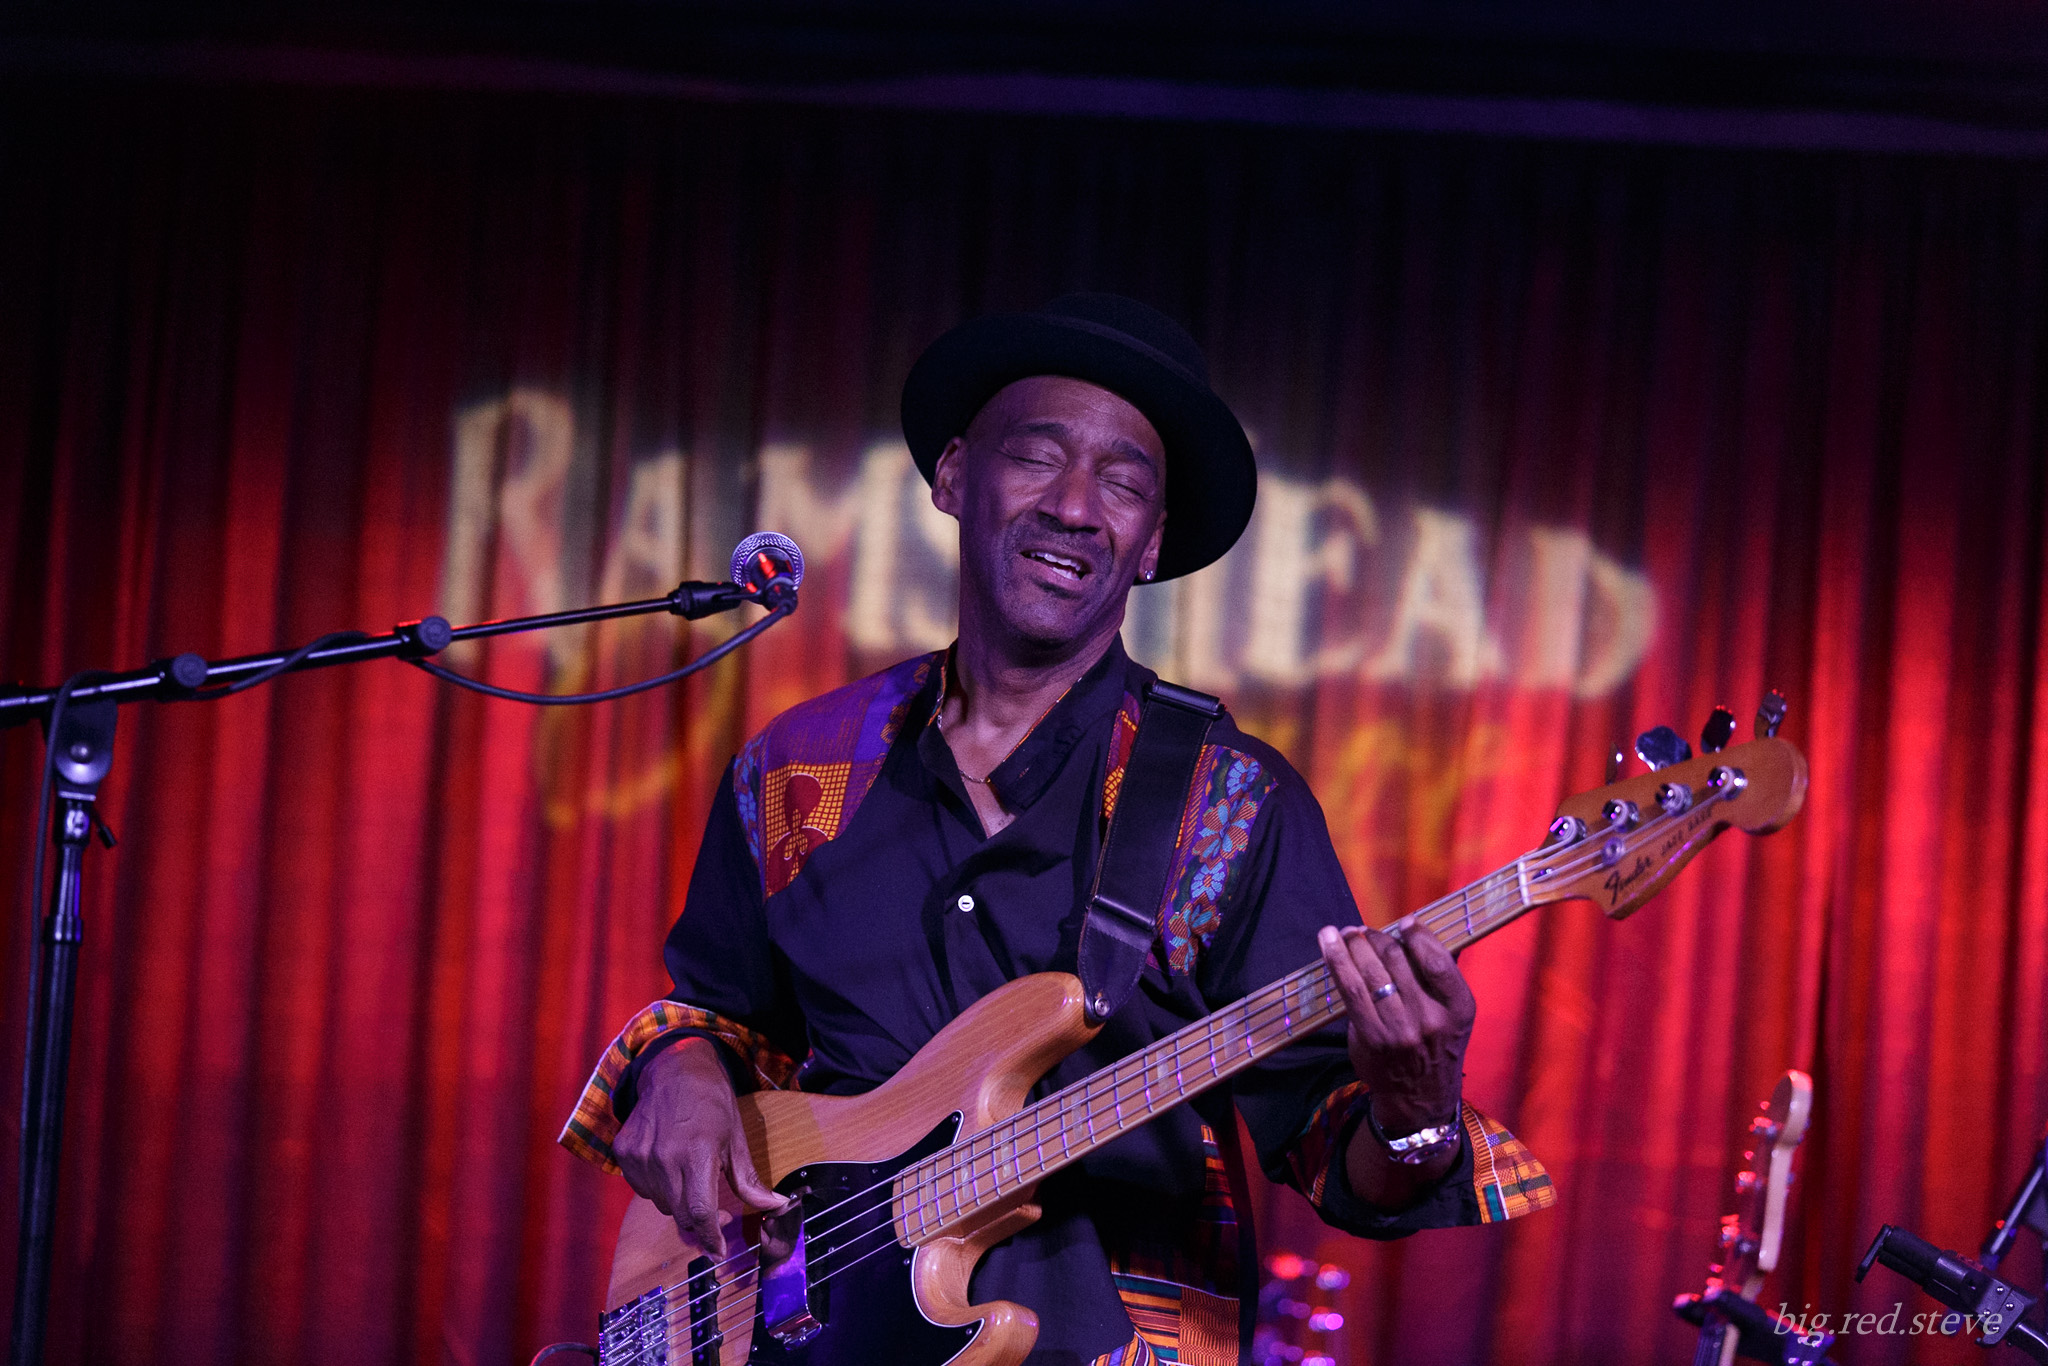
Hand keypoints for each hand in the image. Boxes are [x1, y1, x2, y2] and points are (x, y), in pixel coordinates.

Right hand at [612, 1039, 788, 1256]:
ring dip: (678, 1200)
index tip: (719, 1252)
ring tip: (689, 1172)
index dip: (710, 1238)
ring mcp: (640, 1156)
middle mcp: (664, 1158)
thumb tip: (776, 1207)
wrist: (673, 1069)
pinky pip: (642, 1189)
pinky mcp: (623, 1153)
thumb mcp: (736, 1139)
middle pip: (681, 1214)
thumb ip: (749, 1181)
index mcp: (698, 1153)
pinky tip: (668, 1163)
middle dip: (699, 1220)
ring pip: (661, 1203)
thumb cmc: (712, 1103)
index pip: (700, 1212)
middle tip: (712, 1211)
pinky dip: (657, 1186)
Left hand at [1316, 923, 1474, 1134]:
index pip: (1437, 960)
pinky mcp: (1372, 1037)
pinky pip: (1350, 991)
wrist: (1420, 1098)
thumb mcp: (1454, 1016)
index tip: (1404, 923)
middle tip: (1361, 931)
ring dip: (1352, 945)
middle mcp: (1432, 1018)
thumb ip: (1439, 979)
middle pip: (1397, 961)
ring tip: (1343, 933)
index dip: (1418, 935)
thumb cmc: (1435, 1048)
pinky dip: (1337, 963)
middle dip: (1375, 938)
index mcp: (1459, 1008)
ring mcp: (1401, 1030)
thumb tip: (1410, 935)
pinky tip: (1330, 946)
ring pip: (1370, 972)